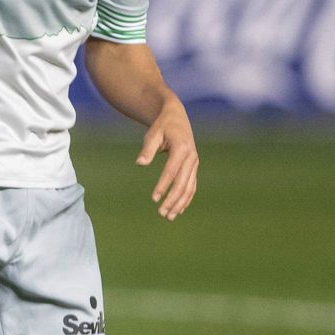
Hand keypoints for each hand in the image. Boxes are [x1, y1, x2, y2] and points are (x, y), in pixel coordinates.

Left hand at [136, 101, 198, 219]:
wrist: (176, 118)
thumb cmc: (161, 126)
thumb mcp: (152, 133)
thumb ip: (147, 149)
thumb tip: (140, 164)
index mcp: (182, 149)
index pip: (171, 172)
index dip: (163, 186)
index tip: (154, 198)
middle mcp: (191, 158)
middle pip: (182, 184)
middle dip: (172, 200)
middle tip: (161, 214)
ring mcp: (194, 164)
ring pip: (189, 188)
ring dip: (179, 203)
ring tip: (168, 217)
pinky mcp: (193, 167)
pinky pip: (191, 186)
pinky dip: (186, 198)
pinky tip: (178, 210)